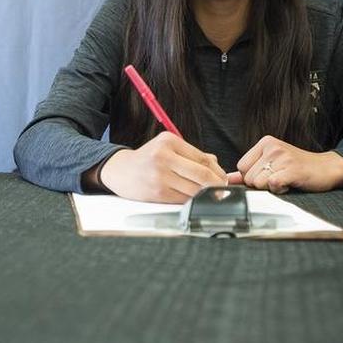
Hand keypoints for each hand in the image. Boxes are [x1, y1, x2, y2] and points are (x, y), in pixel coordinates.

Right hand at [99, 131, 226, 202]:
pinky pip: (184, 200)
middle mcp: (164, 156)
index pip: (204, 158)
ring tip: (209, 195)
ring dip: (207, 195)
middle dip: (217, 185)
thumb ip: (193, 155)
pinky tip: (193, 199)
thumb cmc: (148, 160)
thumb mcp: (168, 148)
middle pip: (203, 175)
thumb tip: (217, 166)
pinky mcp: (157, 193)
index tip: (223, 179)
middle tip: (222, 190)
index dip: (218, 171)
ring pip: (195, 190)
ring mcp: (160, 175)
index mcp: (169, 141)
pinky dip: (193, 201)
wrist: (119, 171)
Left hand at [228, 135, 342, 193]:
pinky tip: (289, 185)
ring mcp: (282, 157)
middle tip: (279, 178)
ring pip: (258, 182)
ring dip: (271, 188)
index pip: (242, 166)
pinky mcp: (291, 169)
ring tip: (285, 180)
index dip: (252, 177)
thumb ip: (248, 171)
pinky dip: (279, 190)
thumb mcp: (271, 164)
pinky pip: (272, 185)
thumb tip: (228, 178)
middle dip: (261, 184)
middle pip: (249, 176)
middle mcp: (272, 147)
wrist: (327, 168)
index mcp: (265, 143)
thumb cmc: (298, 167)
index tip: (269, 175)